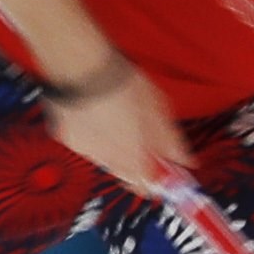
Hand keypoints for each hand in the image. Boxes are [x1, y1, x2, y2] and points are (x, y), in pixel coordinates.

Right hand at [43, 63, 190, 193]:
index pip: (148, 187)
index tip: (166, 171)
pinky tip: (101, 116)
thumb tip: (185, 160)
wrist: (83, 67)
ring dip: (118, 150)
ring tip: (122, 121)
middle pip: (127, 176)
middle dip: (139, 164)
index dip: (158, 181)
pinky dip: (96, 136)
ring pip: (107, 160)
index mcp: (133, 159)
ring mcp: (86, 150)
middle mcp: (108, 161)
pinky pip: (88, 144)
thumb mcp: (158, 110)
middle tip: (146, 143)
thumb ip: (171, 142)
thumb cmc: (121, 84)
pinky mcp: (69, 138)